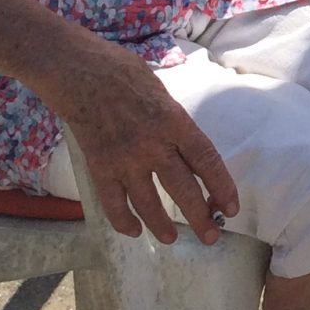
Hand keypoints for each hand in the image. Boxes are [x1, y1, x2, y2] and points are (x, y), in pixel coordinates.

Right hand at [44, 37, 239, 243]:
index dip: (222, 187)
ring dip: (163, 226)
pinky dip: (123, 221)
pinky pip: (113, 203)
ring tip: (173, 239)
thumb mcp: (161, 91)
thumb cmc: (122, 71)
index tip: (230, 206)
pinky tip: (134, 230)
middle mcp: (153, 145)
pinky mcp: (99, 167)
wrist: (79, 71)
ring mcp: (124, 159)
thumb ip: (173, 122)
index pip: (207, 160)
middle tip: (211, 235)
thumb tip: (184, 146)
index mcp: (174, 121)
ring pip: (149, 204)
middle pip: (183, 189)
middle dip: (200, 216)